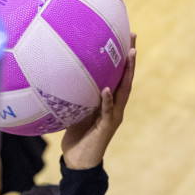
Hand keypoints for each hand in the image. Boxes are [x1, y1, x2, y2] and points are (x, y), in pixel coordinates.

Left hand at [60, 33, 135, 170]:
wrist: (78, 160)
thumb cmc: (76, 133)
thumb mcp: (76, 107)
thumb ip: (77, 92)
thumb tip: (61, 70)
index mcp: (109, 100)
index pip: (119, 74)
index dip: (123, 55)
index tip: (125, 35)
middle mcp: (116, 106)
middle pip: (126, 77)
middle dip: (130, 57)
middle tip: (133, 36)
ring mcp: (113, 116)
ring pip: (123, 91)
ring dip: (127, 73)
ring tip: (130, 54)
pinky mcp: (106, 127)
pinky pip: (108, 111)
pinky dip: (107, 99)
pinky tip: (106, 88)